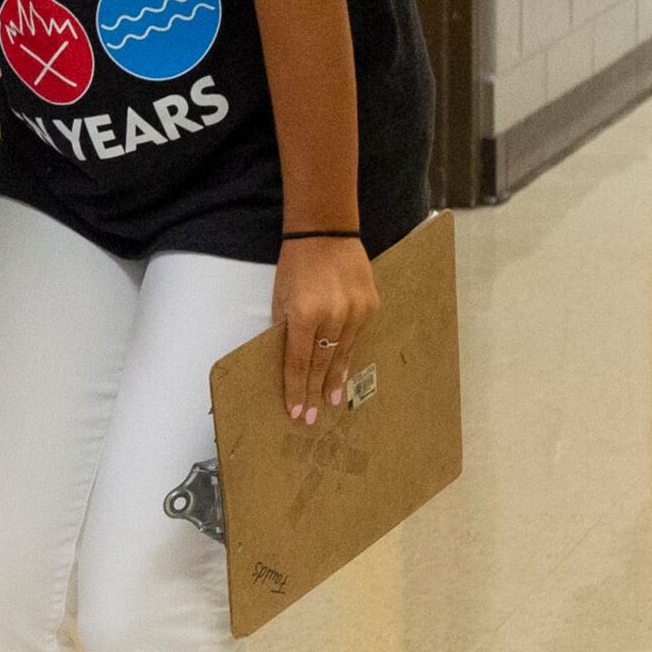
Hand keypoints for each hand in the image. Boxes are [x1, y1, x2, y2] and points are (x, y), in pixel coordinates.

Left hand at [273, 238, 378, 424]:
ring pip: (343, 354)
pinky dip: (348, 354)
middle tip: (313, 417)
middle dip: (315, 393)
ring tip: (331, 400)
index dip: (297, 389)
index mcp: (305, 315)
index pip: (299, 362)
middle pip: (322, 364)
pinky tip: (343, 371)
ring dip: (335, 379)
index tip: (296, 411)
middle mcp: (333, 317)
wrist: (325, 234)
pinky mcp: (370, 306)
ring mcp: (356, 312)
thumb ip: (287, 330)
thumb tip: (292, 362)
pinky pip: (356, 337)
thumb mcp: (280, 298)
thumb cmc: (295, 266)